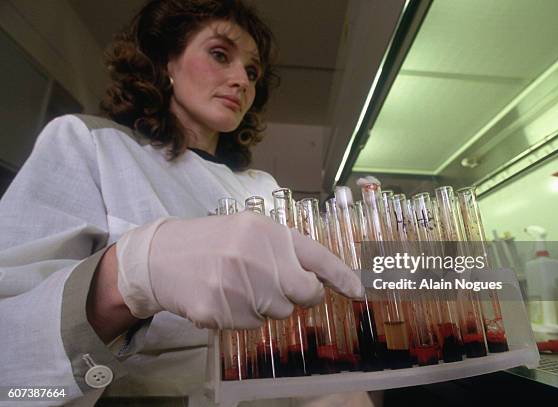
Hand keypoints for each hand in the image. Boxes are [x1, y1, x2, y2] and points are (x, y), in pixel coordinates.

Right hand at [116, 212, 362, 328]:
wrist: (161, 256)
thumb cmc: (213, 243)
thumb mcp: (249, 231)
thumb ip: (284, 250)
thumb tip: (320, 279)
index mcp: (268, 231)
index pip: (318, 256)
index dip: (342, 277)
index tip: (360, 292)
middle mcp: (256, 256)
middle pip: (305, 293)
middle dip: (299, 295)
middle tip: (277, 285)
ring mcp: (238, 285)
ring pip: (279, 312)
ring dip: (266, 305)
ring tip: (238, 285)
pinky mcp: (220, 310)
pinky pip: (253, 325)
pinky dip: (243, 316)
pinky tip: (223, 297)